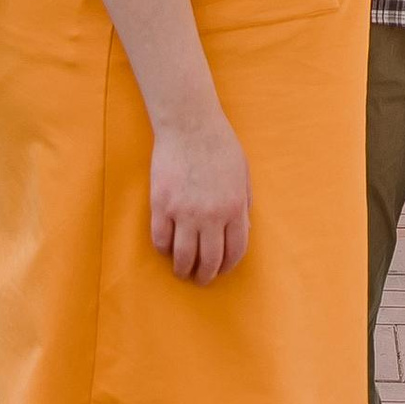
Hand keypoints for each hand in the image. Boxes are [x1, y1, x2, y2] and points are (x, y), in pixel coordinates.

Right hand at [148, 109, 250, 280]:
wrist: (189, 124)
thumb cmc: (219, 145)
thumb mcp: (242, 175)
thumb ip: (244, 204)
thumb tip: (243, 230)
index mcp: (234, 208)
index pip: (234, 250)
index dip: (228, 265)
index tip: (222, 270)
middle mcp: (210, 215)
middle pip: (209, 260)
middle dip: (206, 275)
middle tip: (201, 279)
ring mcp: (184, 212)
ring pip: (183, 256)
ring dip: (183, 269)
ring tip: (182, 271)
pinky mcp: (161, 205)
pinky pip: (161, 239)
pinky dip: (164, 249)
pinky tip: (167, 248)